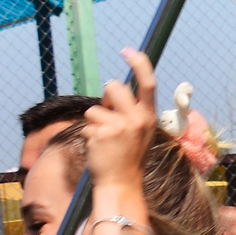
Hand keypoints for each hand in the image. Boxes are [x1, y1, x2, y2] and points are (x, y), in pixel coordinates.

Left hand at [83, 48, 160, 190]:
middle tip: (109, 117)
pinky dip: (88, 136)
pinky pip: (86, 125)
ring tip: (104, 140)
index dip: (138, 63)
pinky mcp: (101, 134)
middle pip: (114, 87)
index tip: (127, 50)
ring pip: (95, 108)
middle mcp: (137, 119)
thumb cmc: (129, 157)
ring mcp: (119, 126)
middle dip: (106, 97)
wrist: (121, 184)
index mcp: (149, 117)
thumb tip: (114, 88)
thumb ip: (131, 111)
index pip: (147, 83)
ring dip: (94, 122)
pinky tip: (98, 149)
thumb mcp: (140, 132)